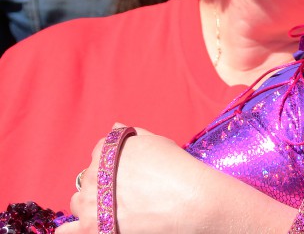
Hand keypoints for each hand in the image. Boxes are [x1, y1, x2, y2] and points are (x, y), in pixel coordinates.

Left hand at [57, 126, 207, 232]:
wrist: (191, 201)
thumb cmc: (178, 170)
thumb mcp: (158, 142)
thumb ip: (132, 135)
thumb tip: (114, 127)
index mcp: (106, 151)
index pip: (98, 154)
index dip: (113, 164)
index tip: (128, 174)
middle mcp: (92, 175)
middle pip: (88, 179)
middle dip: (102, 185)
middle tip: (128, 193)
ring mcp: (89, 204)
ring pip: (77, 203)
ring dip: (90, 206)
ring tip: (114, 210)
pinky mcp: (92, 229)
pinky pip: (66, 231)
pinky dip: (73, 229)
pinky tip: (88, 227)